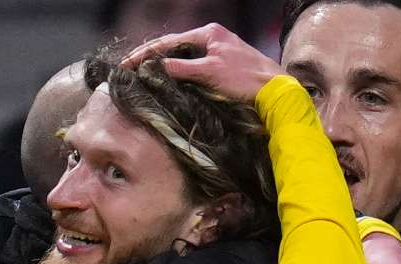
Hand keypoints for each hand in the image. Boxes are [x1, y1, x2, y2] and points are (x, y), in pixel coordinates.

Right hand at [121, 23, 285, 102]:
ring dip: (163, 66)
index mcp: (209, 33)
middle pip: (174, 47)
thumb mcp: (209, 72)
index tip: (126, 64)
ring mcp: (217, 52)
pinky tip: (167, 82)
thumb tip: (156, 67)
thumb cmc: (245, 79)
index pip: (169, 41)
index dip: (145, 53)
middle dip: (151, 58)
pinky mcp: (222, 67)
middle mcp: (212, 38)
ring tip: (142, 76)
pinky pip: (192, 67)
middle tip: (128, 69)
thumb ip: (181, 68)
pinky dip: (177, 73)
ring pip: (182, 57)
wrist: (275, 92)